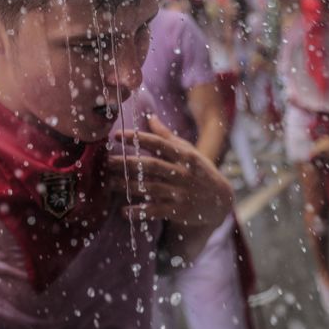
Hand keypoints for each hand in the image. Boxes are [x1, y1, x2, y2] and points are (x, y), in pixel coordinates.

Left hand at [109, 115, 232, 228]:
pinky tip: (123, 211)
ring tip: (109, 183)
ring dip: (128, 186)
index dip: (137, 138)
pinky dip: (140, 212)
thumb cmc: (199, 170)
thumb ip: (167, 136)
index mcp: (184, 156)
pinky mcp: (179, 211)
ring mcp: (181, 193)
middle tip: (108, 161)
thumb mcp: (188, 151)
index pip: (158, 144)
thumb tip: (150, 117)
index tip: (117, 136)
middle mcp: (182, 173)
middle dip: (128, 163)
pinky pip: (156, 211)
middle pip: (151, 165)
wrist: (220, 200)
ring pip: (150, 188)